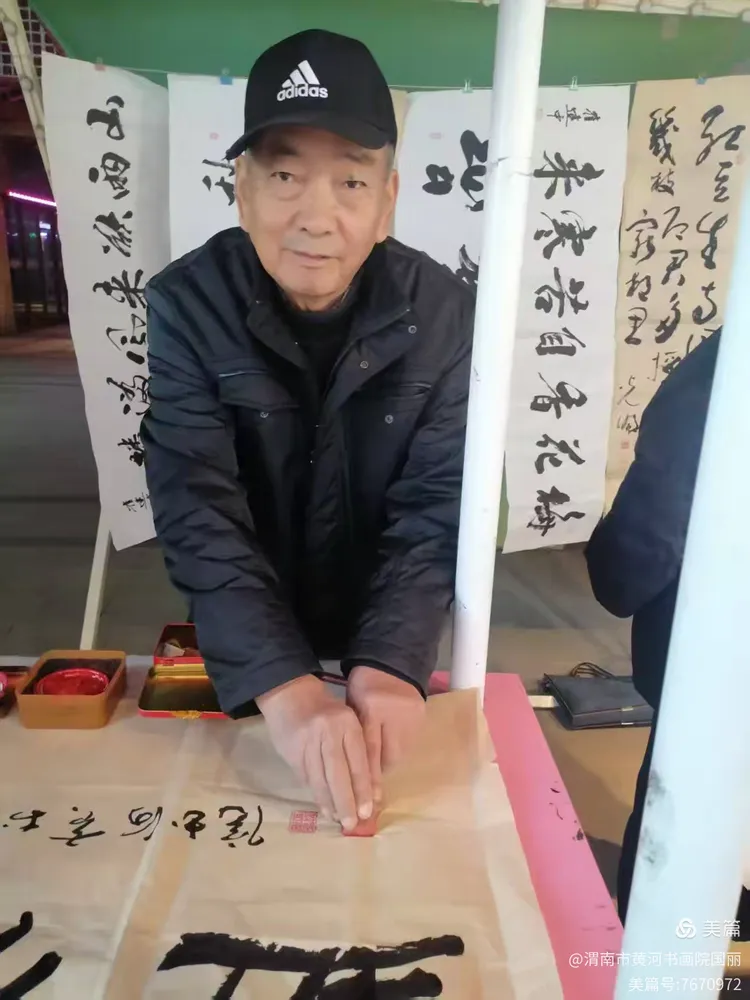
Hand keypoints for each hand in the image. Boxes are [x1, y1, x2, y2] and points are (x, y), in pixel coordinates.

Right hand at [256, 675, 372, 831]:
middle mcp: (327, 732)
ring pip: (319, 778)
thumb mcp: (347, 721)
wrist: (290, 693)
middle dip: (346, 801)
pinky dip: (315, 793)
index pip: (358, 761)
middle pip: (338, 773)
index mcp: (347, 723)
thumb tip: (368, 790)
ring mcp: (307, 741)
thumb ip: (356, 751)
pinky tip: (322, 805)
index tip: (368, 811)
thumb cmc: (326, 710)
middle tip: (351, 823)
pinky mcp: (291, 750)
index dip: (363, 788)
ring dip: (328, 802)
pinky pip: (305, 777)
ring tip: (336, 818)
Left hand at [346, 666, 425, 804]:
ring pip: (401, 753)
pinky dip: (398, 750)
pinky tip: (391, 749)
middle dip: (377, 772)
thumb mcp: (351, 706)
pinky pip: (410, 744)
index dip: (366, 777)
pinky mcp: (423, 717)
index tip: (365, 801)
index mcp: (371, 708)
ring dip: (388, 761)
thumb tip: (350, 771)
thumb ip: (353, 735)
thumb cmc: (364, 685)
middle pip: (388, 757)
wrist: (391, 663)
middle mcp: (395, 714)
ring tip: (378, 765)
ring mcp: (412, 716)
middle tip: (369, 785)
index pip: (369, 750)